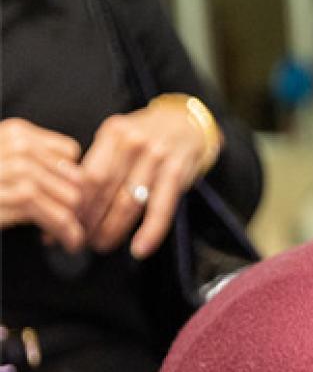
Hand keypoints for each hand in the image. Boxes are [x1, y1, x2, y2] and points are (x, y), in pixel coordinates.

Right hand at [0, 118, 85, 251]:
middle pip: (74, 178)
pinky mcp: (12, 197)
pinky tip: (65, 243)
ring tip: (72, 238)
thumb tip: (81, 180)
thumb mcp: (4, 163)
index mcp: (15, 133)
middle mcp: (16, 147)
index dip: (74, 180)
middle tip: (76, 226)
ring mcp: (12, 171)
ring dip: (76, 224)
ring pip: (70, 198)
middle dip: (80, 207)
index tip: (72, 201)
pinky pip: (57, 217)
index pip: (69, 154)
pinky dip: (66, 233)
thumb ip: (34, 162)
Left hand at [77, 100, 210, 258]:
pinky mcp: (177, 172)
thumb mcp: (120, 138)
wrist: (188, 123)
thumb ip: (99, 163)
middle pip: (104, 190)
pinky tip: (140, 249)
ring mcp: (157, 157)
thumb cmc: (149, 136)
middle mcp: (133, 143)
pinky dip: (150, 231)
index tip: (65, 223)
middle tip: (79, 241)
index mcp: (112, 133)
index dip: (74, 204)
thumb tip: (68, 200)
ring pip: (128, 202)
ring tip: (102, 245)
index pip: (87, 175)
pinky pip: (161, 208)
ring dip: (113, 229)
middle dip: (89, 220)